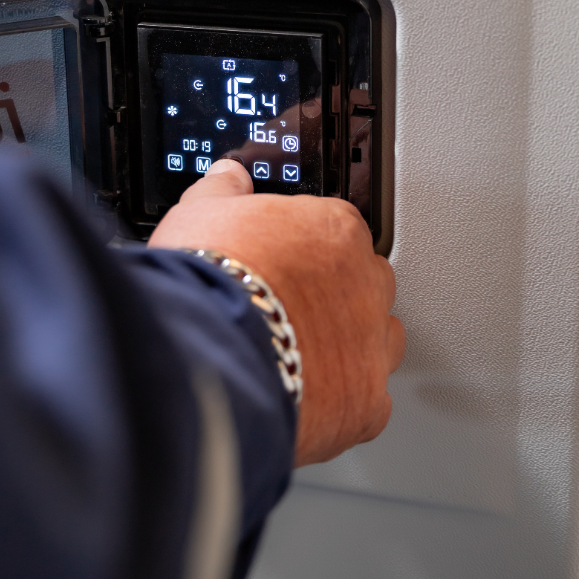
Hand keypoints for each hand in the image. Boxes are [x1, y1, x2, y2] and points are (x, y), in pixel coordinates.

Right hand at [148, 159, 403, 467]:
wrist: (202, 353)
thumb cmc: (205, 281)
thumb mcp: (198, 214)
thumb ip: (220, 192)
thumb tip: (228, 176)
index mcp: (333, 230)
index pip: (335, 229)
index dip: (302, 247)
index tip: (278, 258)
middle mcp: (366, 284)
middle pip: (366, 283)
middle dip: (333, 294)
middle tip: (285, 305)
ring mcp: (371, 345)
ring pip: (380, 340)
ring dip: (348, 344)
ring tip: (298, 353)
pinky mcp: (365, 402)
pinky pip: (366, 400)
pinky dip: (340, 399)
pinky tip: (305, 396)